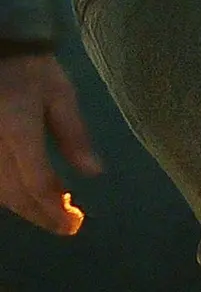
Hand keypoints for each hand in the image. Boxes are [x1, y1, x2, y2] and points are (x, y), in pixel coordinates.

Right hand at [0, 54, 101, 234]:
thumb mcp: (61, 94)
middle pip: (14, 194)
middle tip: (67, 226)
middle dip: (41, 214)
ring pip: (0, 192)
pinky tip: (28, 199)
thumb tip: (94, 171)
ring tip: (53, 215)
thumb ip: (74, 134)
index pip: (33, 180)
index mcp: (17, 128)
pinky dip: (10, 194)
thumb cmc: (33, 70)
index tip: (74, 222)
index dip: (52, 207)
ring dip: (25, 208)